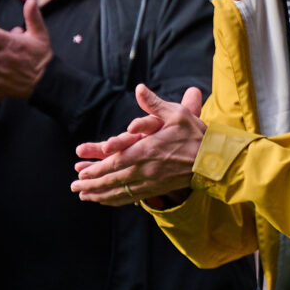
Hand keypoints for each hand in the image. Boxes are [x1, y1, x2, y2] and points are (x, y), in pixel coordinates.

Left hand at [73, 85, 205, 205]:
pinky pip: (132, 197)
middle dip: (92, 184)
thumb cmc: (196, 135)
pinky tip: (106, 201)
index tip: (81, 173)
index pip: (116, 162)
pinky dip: (116, 199)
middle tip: (74, 188)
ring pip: (121, 191)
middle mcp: (147, 169)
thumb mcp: (177, 114)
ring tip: (84, 197)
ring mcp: (152, 181)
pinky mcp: (158, 188)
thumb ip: (155, 104)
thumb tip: (139, 88)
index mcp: (148, 150)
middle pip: (114, 179)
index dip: (96, 169)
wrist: (215, 160)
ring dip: (100, 194)